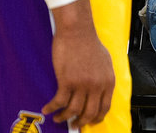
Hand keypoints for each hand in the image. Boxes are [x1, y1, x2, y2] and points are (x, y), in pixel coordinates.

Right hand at [44, 0, 114, 125]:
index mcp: (108, 81)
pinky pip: (59, 102)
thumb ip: (104, 77)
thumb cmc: (89, 42)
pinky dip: (52, 108)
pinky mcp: (67, 81)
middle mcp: (97, 85)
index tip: (90, 122)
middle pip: (89, 113)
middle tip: (74, 124)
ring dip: (64, 117)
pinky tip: (47, 109)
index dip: (96, 118)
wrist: (77, 30)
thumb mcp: (105, 61)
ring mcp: (82, 84)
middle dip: (80, 122)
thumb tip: (100, 90)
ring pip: (73, 110)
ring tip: (58, 118)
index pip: (105, 107)